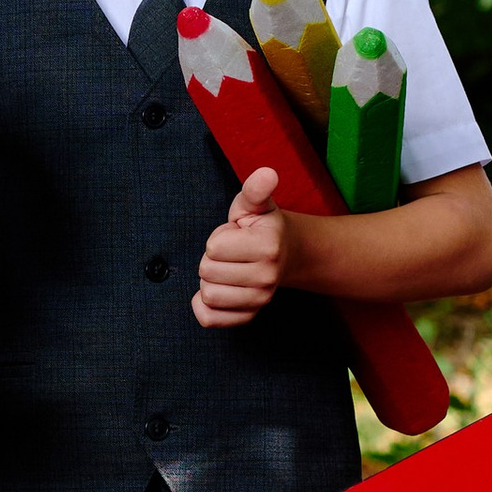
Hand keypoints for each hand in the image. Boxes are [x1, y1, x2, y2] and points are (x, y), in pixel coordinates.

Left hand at [193, 167, 291, 327]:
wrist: (286, 254)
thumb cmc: (262, 225)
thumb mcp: (255, 203)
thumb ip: (256, 189)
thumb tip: (267, 173)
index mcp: (268, 245)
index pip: (213, 247)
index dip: (218, 238)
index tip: (236, 235)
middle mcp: (268, 276)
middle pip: (206, 271)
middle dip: (212, 258)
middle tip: (232, 252)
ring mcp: (260, 299)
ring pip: (207, 295)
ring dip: (210, 279)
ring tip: (229, 267)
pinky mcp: (249, 315)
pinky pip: (211, 319)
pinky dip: (205, 307)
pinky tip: (218, 289)